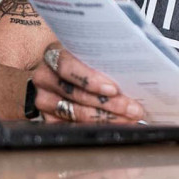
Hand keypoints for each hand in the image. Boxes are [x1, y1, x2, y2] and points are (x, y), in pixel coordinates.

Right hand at [30, 43, 145, 123]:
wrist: (58, 67)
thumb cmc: (82, 57)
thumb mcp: (89, 52)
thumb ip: (103, 60)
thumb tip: (133, 76)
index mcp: (53, 55)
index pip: (68, 67)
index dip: (90, 80)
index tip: (114, 89)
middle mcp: (44, 78)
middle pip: (76, 94)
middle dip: (109, 104)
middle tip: (133, 109)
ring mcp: (45, 99)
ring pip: (75, 113)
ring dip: (106, 118)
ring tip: (128, 119)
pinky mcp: (48, 117)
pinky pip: (72, 126)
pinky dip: (95, 127)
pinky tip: (113, 126)